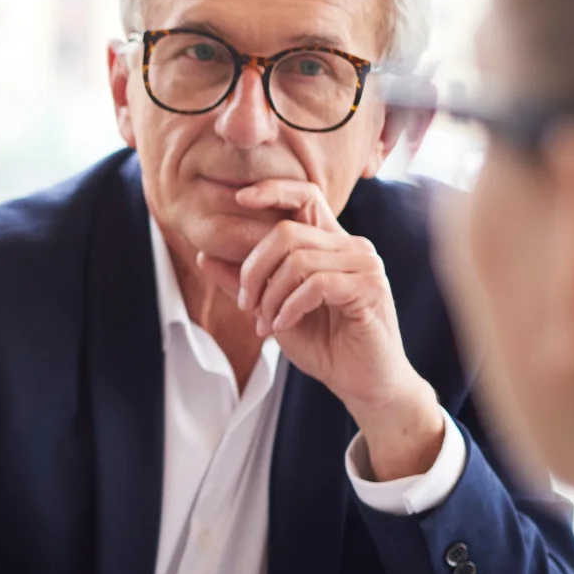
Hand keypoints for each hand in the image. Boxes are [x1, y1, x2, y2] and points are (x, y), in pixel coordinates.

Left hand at [199, 179, 443, 478]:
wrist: (362, 383)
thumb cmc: (323, 344)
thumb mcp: (272, 310)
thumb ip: (243, 283)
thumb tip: (203, 254)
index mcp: (329, 243)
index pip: (305, 196)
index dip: (273, 190)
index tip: (239, 198)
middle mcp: (351, 246)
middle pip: (287, 232)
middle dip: (253, 270)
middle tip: (247, 305)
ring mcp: (364, 264)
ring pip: (298, 259)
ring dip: (270, 296)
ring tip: (267, 323)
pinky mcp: (370, 287)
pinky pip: (316, 284)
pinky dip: (289, 306)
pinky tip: (283, 325)